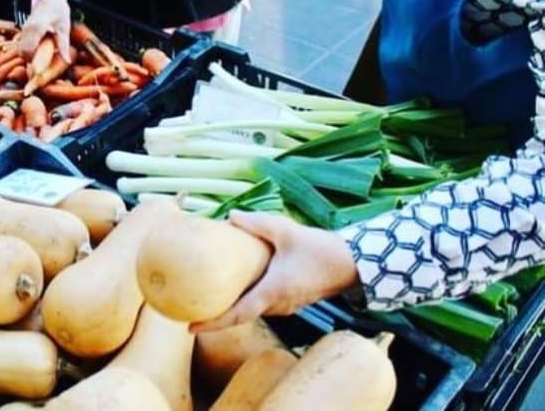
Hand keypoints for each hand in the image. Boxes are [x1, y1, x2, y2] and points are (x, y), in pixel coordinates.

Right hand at [19, 0, 70, 62]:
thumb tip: (66, 61)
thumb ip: (63, 45)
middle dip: (31, 61)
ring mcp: (24, 29)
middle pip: (22, 52)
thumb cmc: (58, 11)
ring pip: (20, 50)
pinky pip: (22, 45)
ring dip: (29, 56)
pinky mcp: (24, 30)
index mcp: (37, 28)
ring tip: (41, 58)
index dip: (33, 62)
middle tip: (43, 65)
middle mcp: (27, 29)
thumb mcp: (64, 28)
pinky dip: (28, 51)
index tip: (42, 69)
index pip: (29, 51)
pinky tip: (39, 50)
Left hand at [190, 211, 359, 332]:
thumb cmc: (321, 249)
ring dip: (232, 307)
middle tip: (190, 311)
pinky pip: (263, 304)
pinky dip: (246, 299)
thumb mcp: (286, 231)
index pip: (237, 315)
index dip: (212, 323)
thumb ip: (256, 224)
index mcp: (272, 292)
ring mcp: (286, 305)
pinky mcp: (292, 300)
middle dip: (216, 317)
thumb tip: (229, 216)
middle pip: (241, 316)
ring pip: (252, 310)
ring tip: (208, 298)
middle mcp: (277, 304)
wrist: (354, 264)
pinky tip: (237, 285)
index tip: (189, 329)